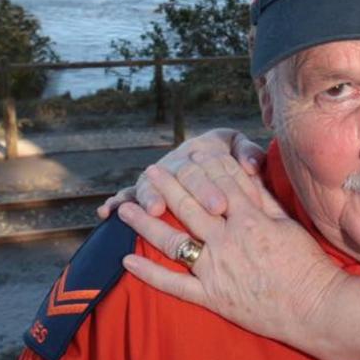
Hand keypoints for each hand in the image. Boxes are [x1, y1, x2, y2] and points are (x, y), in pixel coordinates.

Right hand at [97, 128, 266, 218]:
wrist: (207, 151)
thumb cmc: (228, 154)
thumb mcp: (238, 147)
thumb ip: (248, 153)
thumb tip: (253, 164)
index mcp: (203, 150)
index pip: (209, 167)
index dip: (214, 186)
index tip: (223, 205)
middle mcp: (177, 162)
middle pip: (184, 176)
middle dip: (195, 193)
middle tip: (207, 212)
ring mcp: (158, 176)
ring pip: (152, 184)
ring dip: (150, 197)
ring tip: (154, 210)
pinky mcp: (143, 188)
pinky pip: (126, 193)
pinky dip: (116, 200)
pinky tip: (106, 212)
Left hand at [116, 152, 344, 344]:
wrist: (314, 306)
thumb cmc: (307, 263)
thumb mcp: (288, 224)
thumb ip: (263, 199)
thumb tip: (246, 173)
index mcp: (250, 220)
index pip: (220, 185)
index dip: (204, 166)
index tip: (190, 152)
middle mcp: (228, 241)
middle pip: (190, 207)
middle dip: (168, 185)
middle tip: (151, 170)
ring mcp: (216, 270)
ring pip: (173, 241)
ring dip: (146, 224)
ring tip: (125, 209)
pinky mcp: (212, 297)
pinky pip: (174, 285)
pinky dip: (149, 274)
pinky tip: (127, 261)